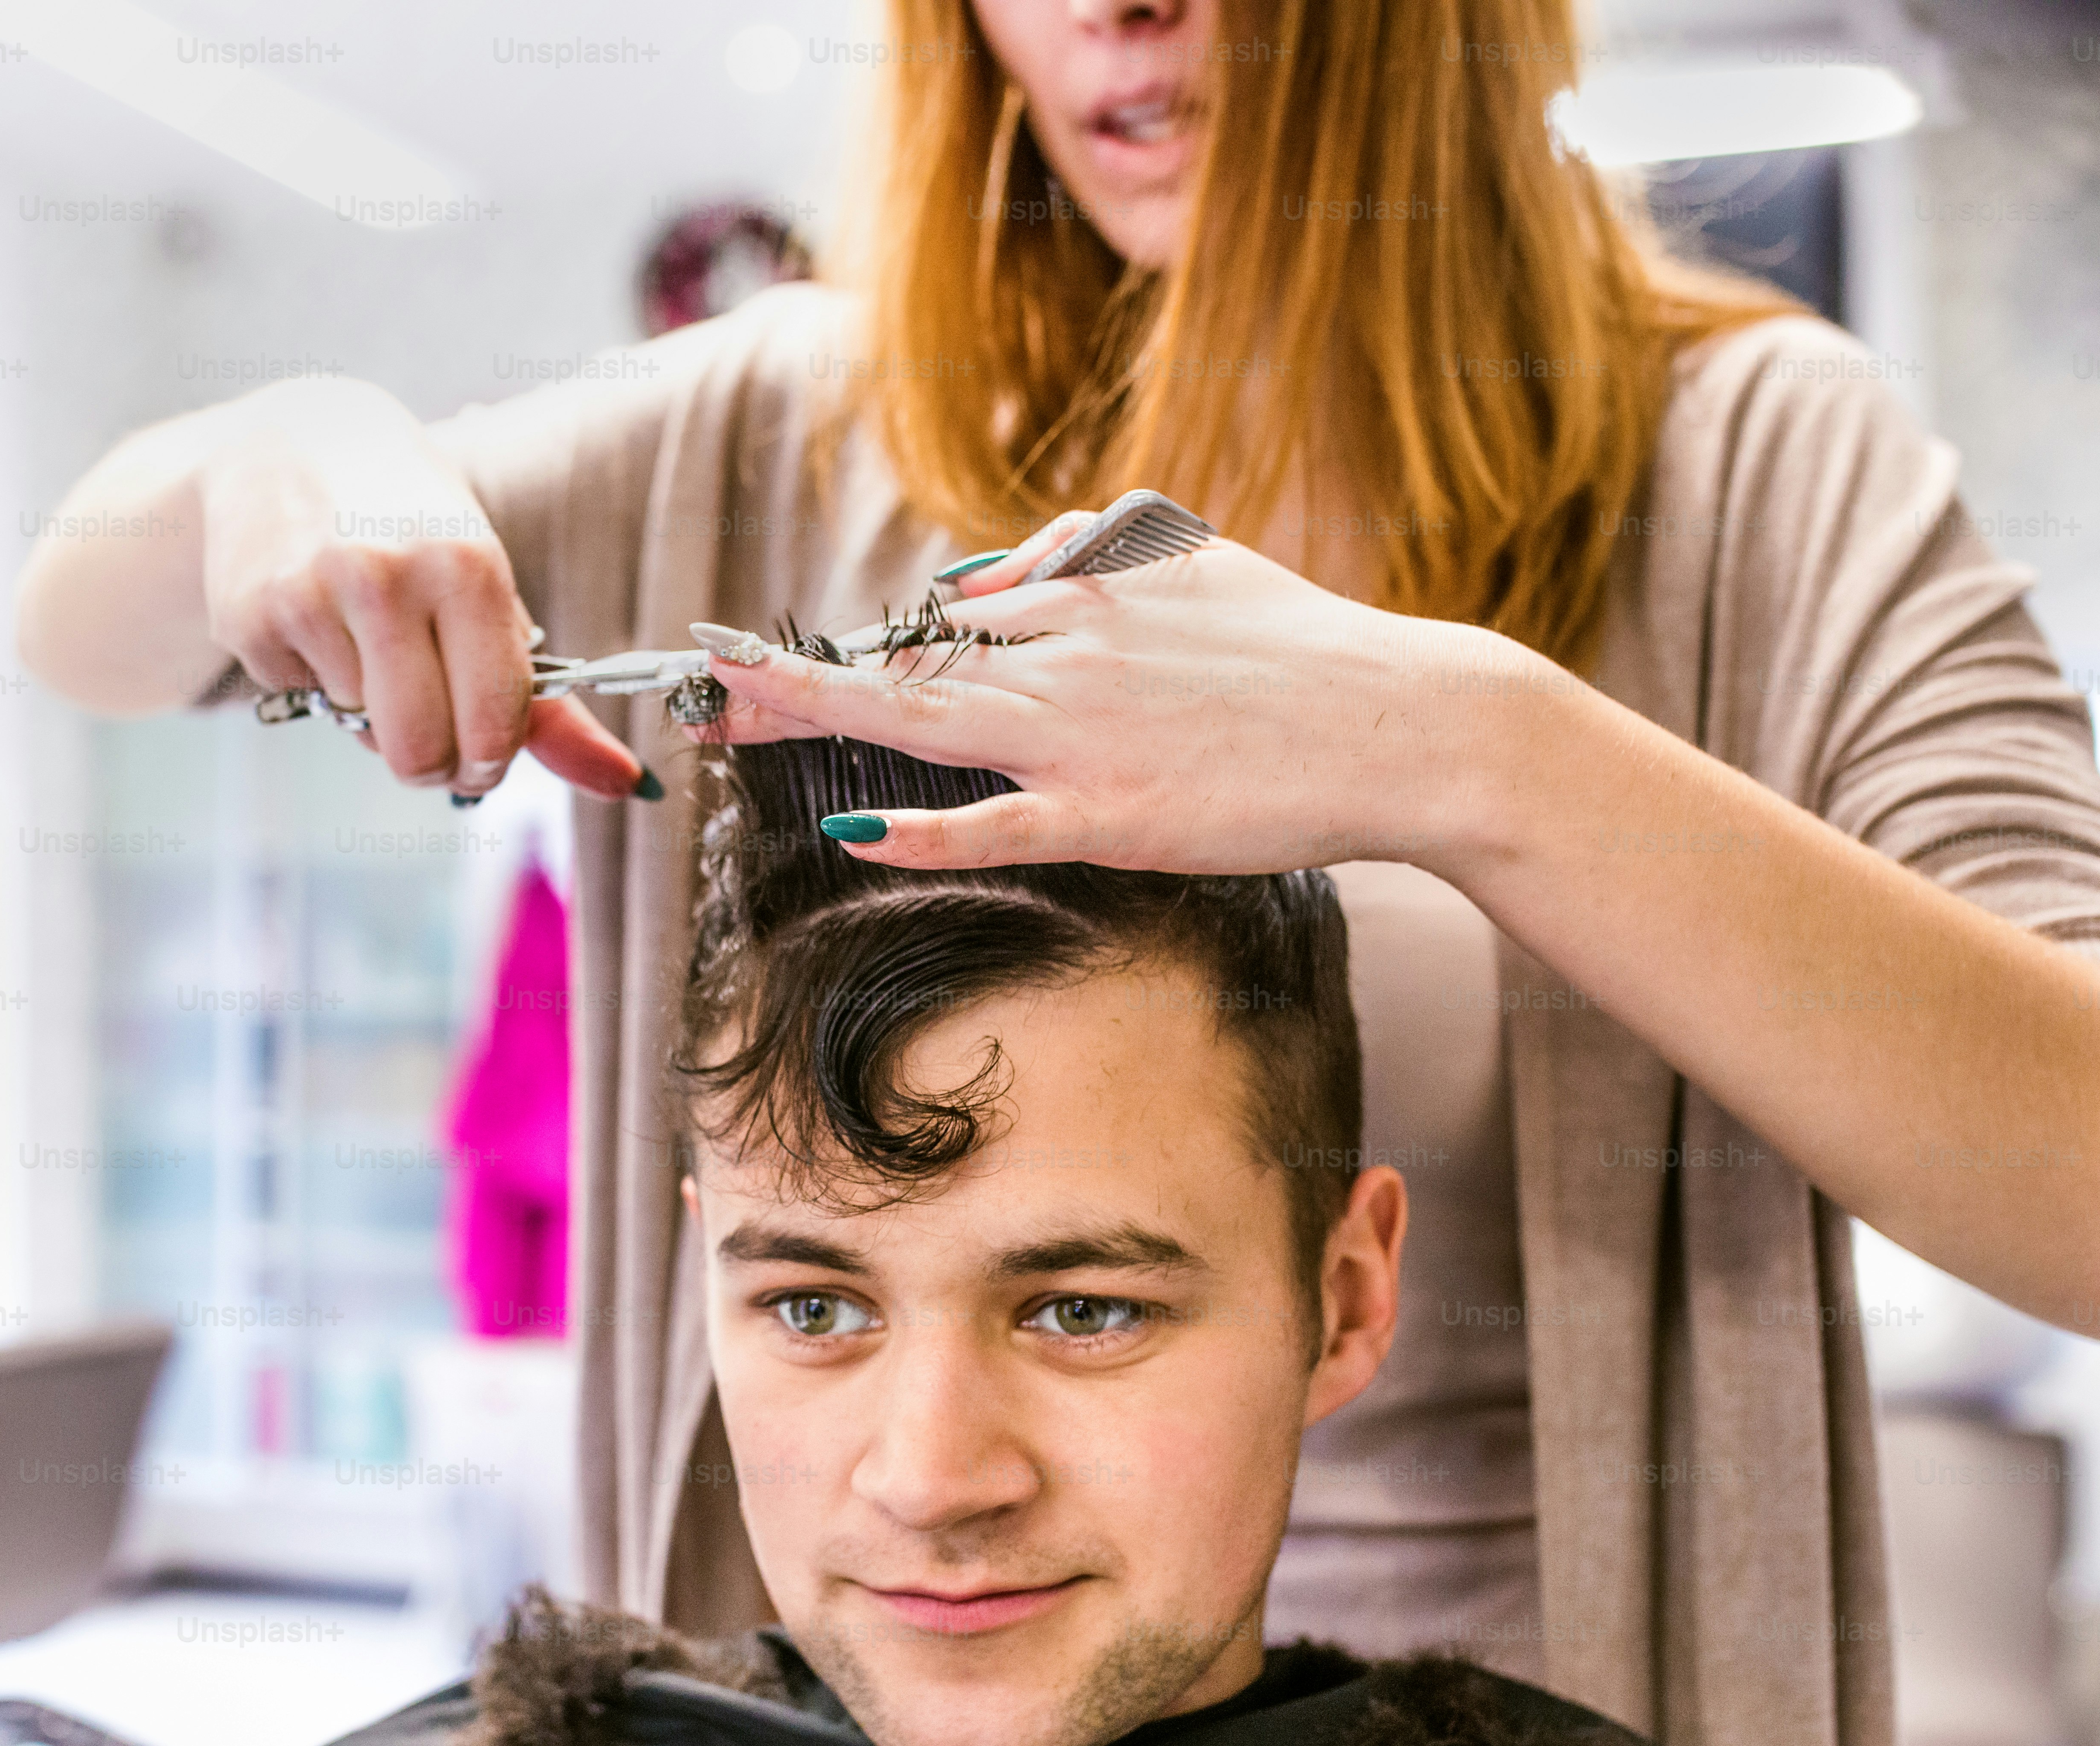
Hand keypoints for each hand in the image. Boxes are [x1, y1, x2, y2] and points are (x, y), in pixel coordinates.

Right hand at [195, 398, 646, 800]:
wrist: (293, 443)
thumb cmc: (412, 525)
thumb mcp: (488, 591)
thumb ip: (549, 700)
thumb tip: (624, 784)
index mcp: (468, 566)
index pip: (494, 724)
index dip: (491, 761)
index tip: (482, 752)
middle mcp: (387, 576)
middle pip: (421, 753)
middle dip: (432, 761)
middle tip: (428, 726)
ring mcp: (311, 596)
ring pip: (362, 732)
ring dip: (372, 709)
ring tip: (368, 639)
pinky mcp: (250, 617)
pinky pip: (305, 701)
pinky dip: (317, 680)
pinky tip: (317, 618)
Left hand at [695, 510, 1555, 875]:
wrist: (1402, 721)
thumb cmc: (1306, 652)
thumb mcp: (1193, 566)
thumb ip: (1092, 562)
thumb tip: (1002, 573)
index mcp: (1086, 600)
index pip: (942, 618)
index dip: (850, 640)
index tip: (771, 647)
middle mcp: (1067, 658)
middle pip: (902, 659)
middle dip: (790, 671)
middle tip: (697, 674)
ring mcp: (1084, 740)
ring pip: (923, 722)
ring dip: (814, 715)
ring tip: (724, 715)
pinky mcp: (1114, 815)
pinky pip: (997, 824)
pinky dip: (921, 829)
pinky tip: (854, 826)